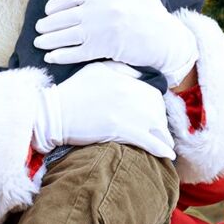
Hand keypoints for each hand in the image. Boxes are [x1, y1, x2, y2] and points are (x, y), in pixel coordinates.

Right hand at [31, 61, 174, 158]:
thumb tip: (139, 73)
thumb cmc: (73, 90)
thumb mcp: (96, 69)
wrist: (55, 113)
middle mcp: (129, 94)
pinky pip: (148, 141)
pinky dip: (160, 149)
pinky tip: (167, 155)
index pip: (152, 92)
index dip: (157, 105)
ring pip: (156, 125)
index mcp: (124, 79)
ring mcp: (126, 112)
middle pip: (157, 109)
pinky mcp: (121, 131)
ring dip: (163, 136)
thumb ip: (120, 68)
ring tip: (166, 144)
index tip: (155, 112)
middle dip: (161, 120)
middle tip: (160, 130)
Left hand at [34, 0, 197, 87]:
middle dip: (49, 23)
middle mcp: (97, 12)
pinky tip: (50, 57)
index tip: (48, 9)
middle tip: (38, 27)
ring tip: (38, 41)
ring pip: (66, 35)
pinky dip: (61, 55)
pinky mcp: (102, 49)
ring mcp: (98, 32)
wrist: (163, 37)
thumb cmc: (150, 9)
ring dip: (49, 39)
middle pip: (65, 16)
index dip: (57, 2)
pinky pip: (76, 53)